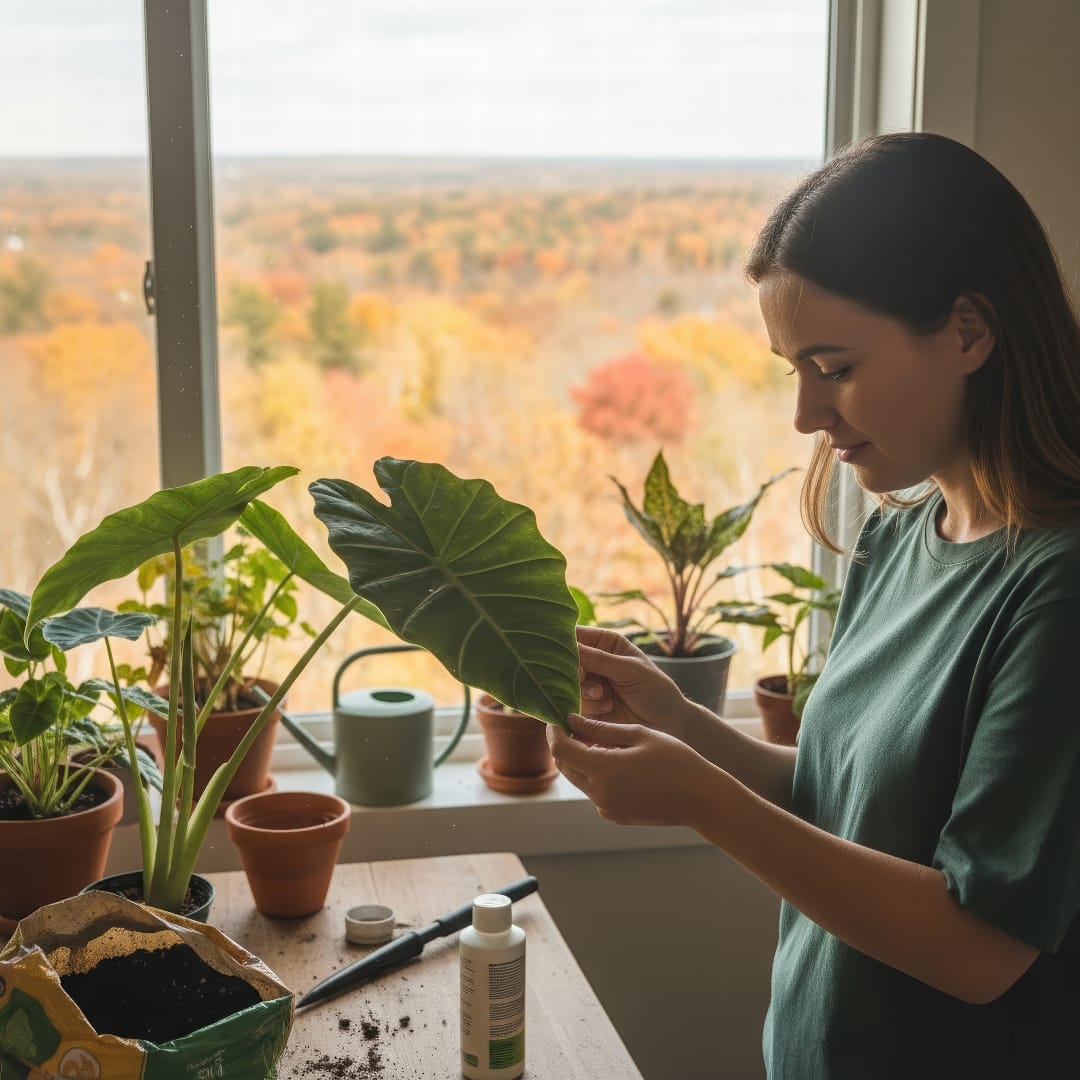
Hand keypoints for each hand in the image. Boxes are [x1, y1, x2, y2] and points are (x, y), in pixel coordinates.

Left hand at [548, 712, 719, 826]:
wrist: (701, 799)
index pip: (561, 750)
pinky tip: (616, 761)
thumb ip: (601, 728)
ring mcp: (606, 808)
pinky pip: (594, 791)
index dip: (553, 732)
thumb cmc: (676, 760)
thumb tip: (571, 720)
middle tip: (573, 724)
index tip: (556, 717)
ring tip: (600, 740)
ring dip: (581, 759)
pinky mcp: (614, 816)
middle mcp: (599, 793)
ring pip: (579, 779)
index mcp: (603, 769)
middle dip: (564, 745)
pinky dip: (596, 774)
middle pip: (565, 766)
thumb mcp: (638, 735)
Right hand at [572, 625, 694, 742]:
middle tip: (584, 678)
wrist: (669, 725)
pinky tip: (607, 708)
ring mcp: (588, 686)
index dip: (566, 642)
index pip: (576, 635)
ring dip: (584, 691)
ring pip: (566, 684)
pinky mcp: (586, 709)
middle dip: (575, 671)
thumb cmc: (656, 690)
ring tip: (605, 698)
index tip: (567, 653)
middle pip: (565, 661)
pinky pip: (572, 705)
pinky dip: (588, 707)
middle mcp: (593, 663)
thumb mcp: (631, 669)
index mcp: (605, 643)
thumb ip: (600, 659)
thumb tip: (571, 647)